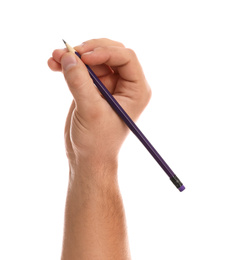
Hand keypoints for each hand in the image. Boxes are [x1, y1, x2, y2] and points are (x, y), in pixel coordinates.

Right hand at [48, 38, 150, 168]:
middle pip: (109, 53)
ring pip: (93, 60)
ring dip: (74, 56)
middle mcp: (125, 85)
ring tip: (55, 57)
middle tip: (68, 53)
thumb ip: (80, 83)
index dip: (105, 52)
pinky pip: (82, 70)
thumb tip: (69, 56)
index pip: (126, 57)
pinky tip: (54, 65)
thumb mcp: (91, 112)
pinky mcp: (93, 89)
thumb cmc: (97, 142)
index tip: (84, 57)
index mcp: (136, 90)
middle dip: (88, 51)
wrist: (87, 159)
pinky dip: (69, 65)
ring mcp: (108, 86)